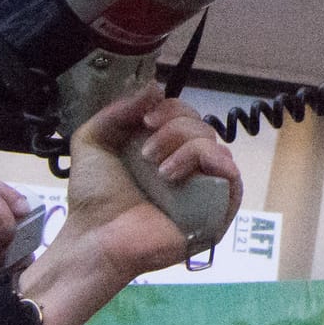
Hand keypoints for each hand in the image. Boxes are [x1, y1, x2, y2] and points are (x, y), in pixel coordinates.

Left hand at [19, 92, 241, 324]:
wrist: (95, 237)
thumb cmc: (94, 197)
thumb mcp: (92, 141)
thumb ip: (118, 110)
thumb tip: (154, 87)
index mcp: (163, 148)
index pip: (184, 114)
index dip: (169, 109)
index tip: (145, 120)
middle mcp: (187, 164)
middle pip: (201, 125)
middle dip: (174, 129)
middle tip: (146, 153)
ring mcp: (204, 187)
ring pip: (215, 144)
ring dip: (185, 146)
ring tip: (158, 171)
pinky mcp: (217, 210)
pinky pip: (231, 174)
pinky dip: (207, 163)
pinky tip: (175, 175)